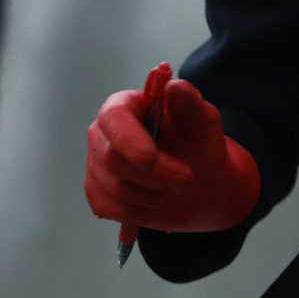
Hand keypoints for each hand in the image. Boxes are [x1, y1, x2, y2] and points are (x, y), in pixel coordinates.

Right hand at [83, 70, 260, 233]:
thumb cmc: (196, 144)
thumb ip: (189, 102)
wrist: (196, 181)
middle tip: (185, 178)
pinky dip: (139, 211)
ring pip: (114, 187)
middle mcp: (103, 133)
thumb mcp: (202, 120)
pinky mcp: (96, 191)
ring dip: (152, 194)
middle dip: (154, 174)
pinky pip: (110, 208)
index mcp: (125, 106)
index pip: (114, 118)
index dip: (128, 140)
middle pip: (113, 158)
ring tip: (172, 187)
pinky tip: (155, 201)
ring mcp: (96, 163)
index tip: (150, 159)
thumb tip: (173, 86)